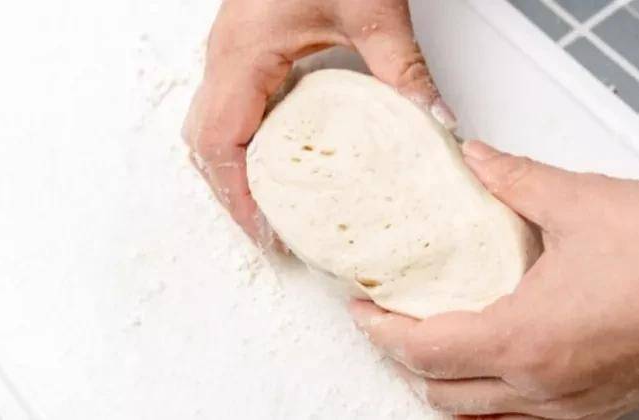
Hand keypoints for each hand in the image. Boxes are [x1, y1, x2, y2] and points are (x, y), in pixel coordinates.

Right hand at [183, 0, 455, 247]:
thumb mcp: (373, 10)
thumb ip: (404, 70)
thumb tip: (434, 124)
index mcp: (244, 53)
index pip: (221, 143)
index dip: (237, 196)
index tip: (264, 232)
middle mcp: (225, 56)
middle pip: (205, 143)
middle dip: (230, 192)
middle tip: (268, 229)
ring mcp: (229, 52)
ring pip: (210, 127)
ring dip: (233, 170)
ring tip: (267, 205)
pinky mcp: (244, 49)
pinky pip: (228, 109)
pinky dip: (243, 144)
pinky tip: (275, 158)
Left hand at [350, 141, 638, 418]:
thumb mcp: (582, 203)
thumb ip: (513, 179)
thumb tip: (474, 159)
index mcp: (525, 338)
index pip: (423, 351)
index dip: (381, 331)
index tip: (362, 310)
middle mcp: (543, 385)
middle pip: (439, 392)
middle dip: (401, 359)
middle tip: (386, 322)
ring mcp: (570, 405)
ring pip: (477, 412)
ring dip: (440, 381)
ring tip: (427, 340)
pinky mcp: (596, 408)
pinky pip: (520, 416)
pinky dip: (486, 393)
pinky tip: (488, 362)